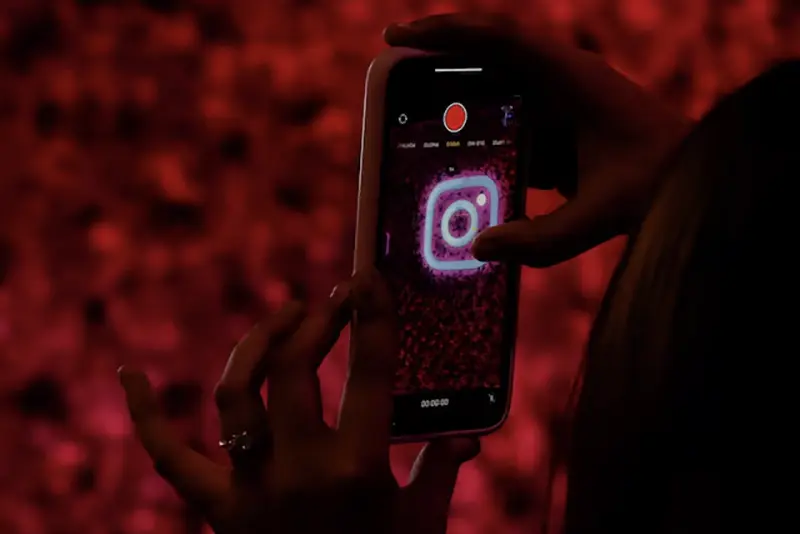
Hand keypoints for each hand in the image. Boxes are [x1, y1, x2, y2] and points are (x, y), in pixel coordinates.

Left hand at [119, 270, 478, 533]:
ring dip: (254, 345)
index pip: (370, 374)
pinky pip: (168, 457)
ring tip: (281, 319)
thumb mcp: (422, 523)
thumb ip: (441, 470)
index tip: (366, 278)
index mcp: (357, 469)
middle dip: (314, 323)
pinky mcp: (217, 509)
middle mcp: (300, 470)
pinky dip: (146, 415)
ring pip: (236, 394)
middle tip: (331, 301)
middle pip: (294, 369)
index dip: (371, 318)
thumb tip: (467, 435)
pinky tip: (130, 374)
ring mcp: (252, 488)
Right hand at [385, 14, 692, 265]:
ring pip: (500, 92)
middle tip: (394, 74)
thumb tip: (481, 246)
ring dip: (463, 104)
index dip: (445, 33)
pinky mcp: (565, 126)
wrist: (702, 180)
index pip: (499, 40)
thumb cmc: (663, 184)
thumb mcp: (599, 215)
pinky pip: (516, 123)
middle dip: (440, 63)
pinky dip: (490, 137)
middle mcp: (566, 80)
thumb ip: (540, 239)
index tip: (399, 38)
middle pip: (490, 58)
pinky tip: (469, 161)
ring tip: (420, 124)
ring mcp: (565, 101)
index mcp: (574, 79)